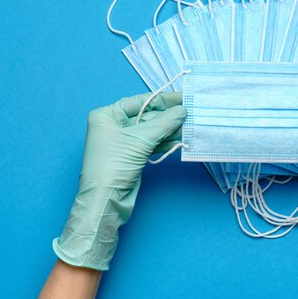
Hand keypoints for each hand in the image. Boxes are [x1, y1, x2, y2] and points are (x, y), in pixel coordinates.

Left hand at [53, 92, 185, 269]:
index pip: (140, 101)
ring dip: (171, 130)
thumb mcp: (139, 140)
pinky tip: (182, 139)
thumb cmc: (113, 164)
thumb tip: (183, 110)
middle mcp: (114, 126)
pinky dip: (167, 142)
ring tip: (191, 125)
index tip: (184, 98)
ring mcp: (124, 142)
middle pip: (148, 116)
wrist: (105, 200)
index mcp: (107, 115)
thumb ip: (163, 123)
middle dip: (170, 116)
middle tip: (192, 113)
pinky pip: (153, 144)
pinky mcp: (133, 156)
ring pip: (153, 131)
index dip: (163, 100)